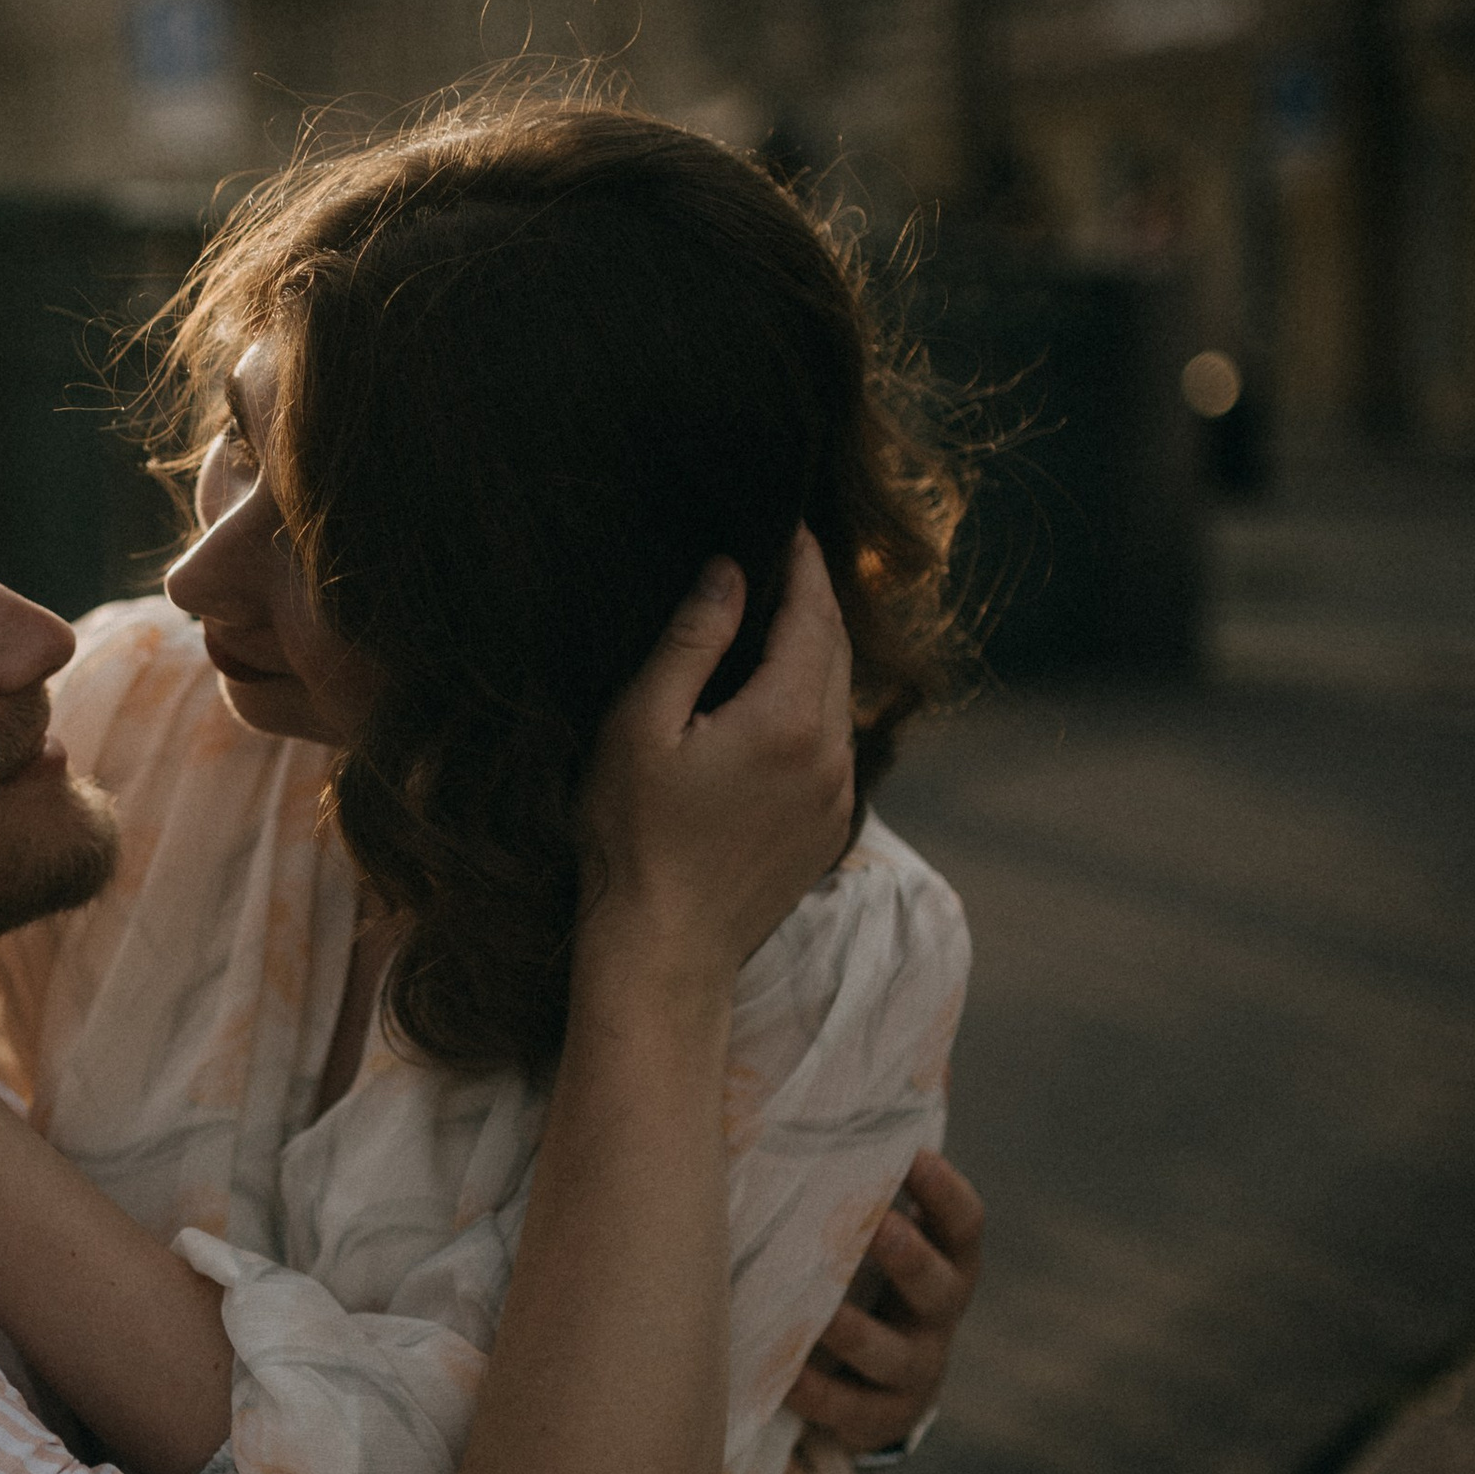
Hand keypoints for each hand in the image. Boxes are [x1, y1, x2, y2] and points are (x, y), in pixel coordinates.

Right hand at [580, 531, 854, 981]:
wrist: (664, 950)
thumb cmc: (633, 839)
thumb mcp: (640, 726)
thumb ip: (690, 642)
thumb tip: (729, 573)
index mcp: (789, 718)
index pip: (814, 611)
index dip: (802, 561)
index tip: (786, 523)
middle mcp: (831, 753)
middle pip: (837, 650)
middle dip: (813, 600)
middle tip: (780, 561)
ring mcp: (836, 797)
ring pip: (841, 700)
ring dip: (815, 655)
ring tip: (774, 624)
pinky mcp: (828, 831)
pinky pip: (834, 746)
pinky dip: (814, 708)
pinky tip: (772, 705)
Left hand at [791, 1151, 985, 1454]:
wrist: (875, 1383)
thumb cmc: (867, 1280)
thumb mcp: (880, 1235)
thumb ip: (870, 1177)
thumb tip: (853, 1084)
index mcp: (949, 1262)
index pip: (964, 1224)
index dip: (943, 1192)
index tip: (914, 1154)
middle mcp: (938, 1315)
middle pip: (937, 1286)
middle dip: (907, 1255)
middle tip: (875, 1224)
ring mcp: (914, 1371)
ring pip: (890, 1354)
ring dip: (855, 1331)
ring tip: (820, 1311)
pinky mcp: (877, 1418)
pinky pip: (846, 1407)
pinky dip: (814, 1390)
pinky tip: (782, 1372)